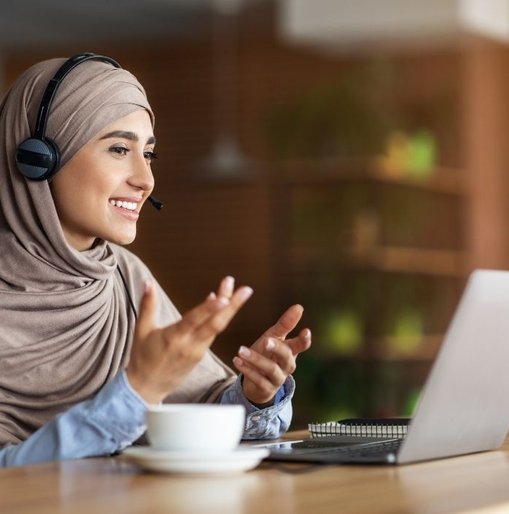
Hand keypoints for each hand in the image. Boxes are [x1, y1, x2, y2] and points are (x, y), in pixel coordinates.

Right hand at [126, 276, 252, 403]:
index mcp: (173, 337)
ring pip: (218, 328)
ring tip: (239, 291)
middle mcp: (189, 345)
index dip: (209, 309)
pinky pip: (213, 333)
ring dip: (229, 309)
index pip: (194, 320)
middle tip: (246, 289)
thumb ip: (147, 305)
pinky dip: (220, 318)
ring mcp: (197, 351)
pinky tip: (223, 304)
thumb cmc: (142, 358)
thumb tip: (148, 283)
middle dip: (233, 305)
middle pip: (216, 323)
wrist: (146, 388)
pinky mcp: (201, 355)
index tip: (223, 297)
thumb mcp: (141, 330)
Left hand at [233, 303, 311, 405]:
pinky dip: (247, 370)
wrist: (257, 382)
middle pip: (286, 357)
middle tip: (266, 340)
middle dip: (277, 348)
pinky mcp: (266, 389)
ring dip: (255, 359)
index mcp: (290, 351)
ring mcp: (277, 378)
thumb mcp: (274, 337)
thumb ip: (285, 324)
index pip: (301, 345)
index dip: (304, 340)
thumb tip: (299, 306)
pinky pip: (258, 380)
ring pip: (271, 369)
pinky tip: (237, 360)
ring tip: (241, 350)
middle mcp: (287, 365)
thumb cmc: (268, 355)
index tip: (306, 331)